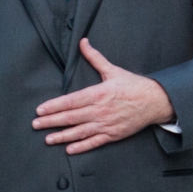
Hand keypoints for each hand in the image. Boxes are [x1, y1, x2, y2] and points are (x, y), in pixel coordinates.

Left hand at [33, 42, 174, 151]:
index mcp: (98, 93)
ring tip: (48, 139)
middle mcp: (100, 110)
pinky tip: (69, 149)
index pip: (71, 101)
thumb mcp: (113, 70)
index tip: (40, 110)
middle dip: (51, 121)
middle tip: (36, 124)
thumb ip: (95, 58)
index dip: (54, 106)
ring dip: (62, 136)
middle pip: (71, 117)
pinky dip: (81, 146)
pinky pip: (94, 142)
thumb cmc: (134, 85)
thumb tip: (83, 42)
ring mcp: (106, 124)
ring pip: (80, 131)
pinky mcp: (113, 134)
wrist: (156, 101)